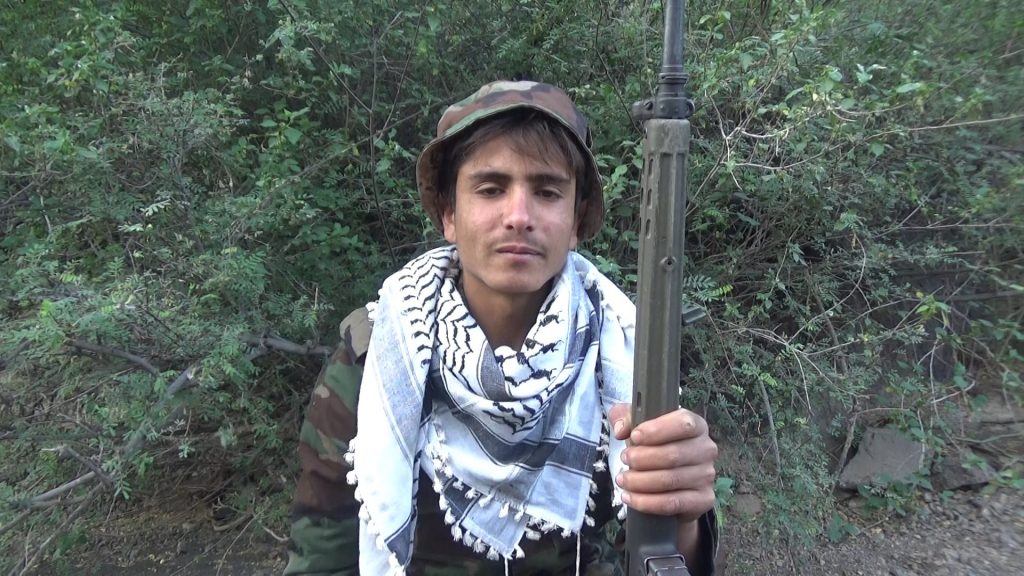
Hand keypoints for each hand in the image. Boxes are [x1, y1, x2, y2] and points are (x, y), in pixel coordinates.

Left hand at [608, 404, 717, 522]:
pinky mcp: (703, 499)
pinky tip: (629, 497)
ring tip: (622, 479)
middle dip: (641, 458)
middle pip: (673, 455)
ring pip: (670, 480)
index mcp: (696, 426)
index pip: (683, 424)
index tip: (634, 437)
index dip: (657, 430)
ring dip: (639, 481)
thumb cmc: (653, 444)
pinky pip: (672, 503)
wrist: (668, 479)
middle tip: (624, 459)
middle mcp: (706, 449)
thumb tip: (621, 430)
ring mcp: (707, 475)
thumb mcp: (637, 424)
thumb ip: (624, 417)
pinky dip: (646, 502)